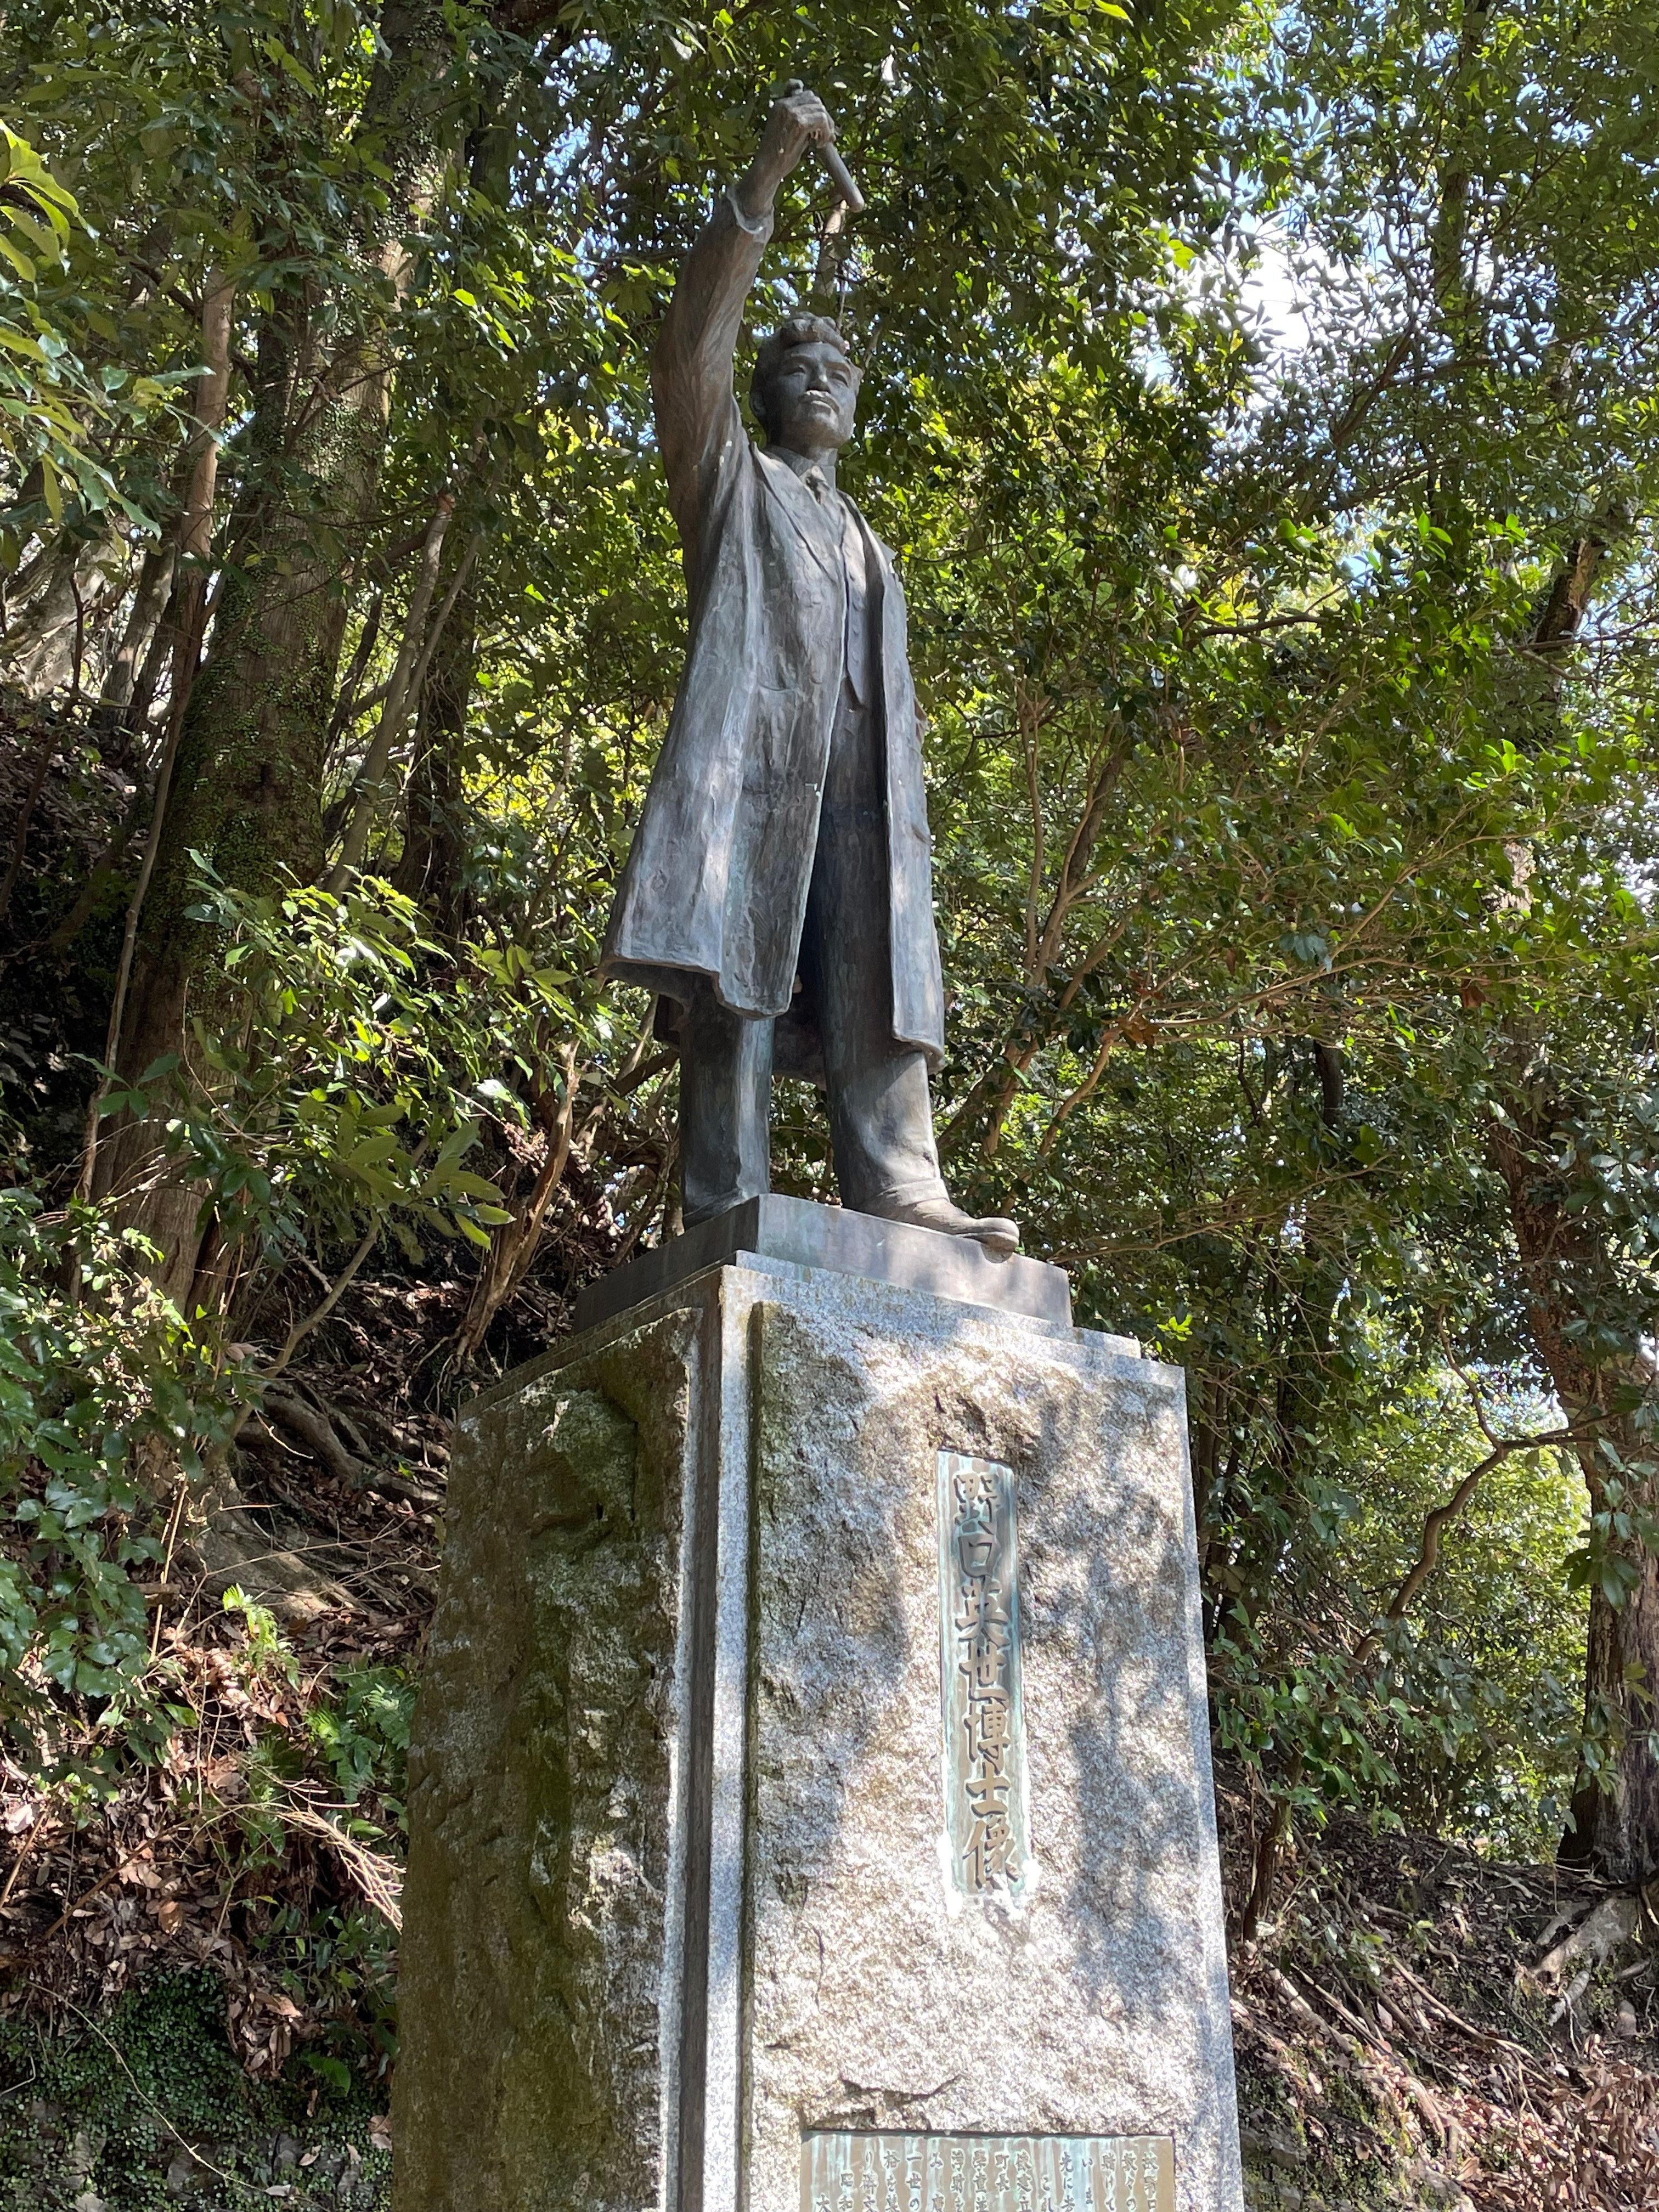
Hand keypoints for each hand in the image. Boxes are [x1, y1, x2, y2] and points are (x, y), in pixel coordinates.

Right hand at [737, 85, 834, 215]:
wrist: (767, 168)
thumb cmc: (778, 155)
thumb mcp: (789, 132)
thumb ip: (803, 122)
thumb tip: (827, 122)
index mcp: (780, 104)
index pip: (806, 94)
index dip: (817, 108)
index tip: (821, 125)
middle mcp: (785, 104)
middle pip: (815, 100)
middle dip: (825, 117)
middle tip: (825, 135)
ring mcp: (791, 112)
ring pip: (820, 109)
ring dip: (827, 127)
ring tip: (821, 142)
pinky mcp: (798, 123)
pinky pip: (821, 120)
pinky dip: (826, 133)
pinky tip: (819, 145)